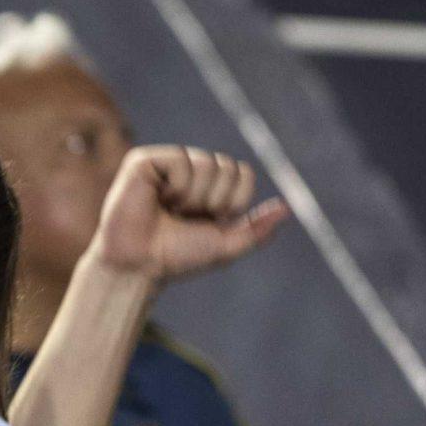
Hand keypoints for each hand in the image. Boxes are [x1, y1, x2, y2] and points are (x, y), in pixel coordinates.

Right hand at [87, 145, 289, 284]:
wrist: (139, 265)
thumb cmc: (176, 258)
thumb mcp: (225, 247)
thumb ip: (256, 229)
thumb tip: (286, 208)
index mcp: (209, 189)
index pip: (242, 174)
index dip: (233, 201)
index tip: (209, 221)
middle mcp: (190, 172)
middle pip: (227, 167)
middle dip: (213, 200)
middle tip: (185, 217)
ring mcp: (167, 164)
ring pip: (206, 163)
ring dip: (193, 197)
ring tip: (169, 209)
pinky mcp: (145, 161)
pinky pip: (180, 160)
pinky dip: (175, 185)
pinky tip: (157, 198)